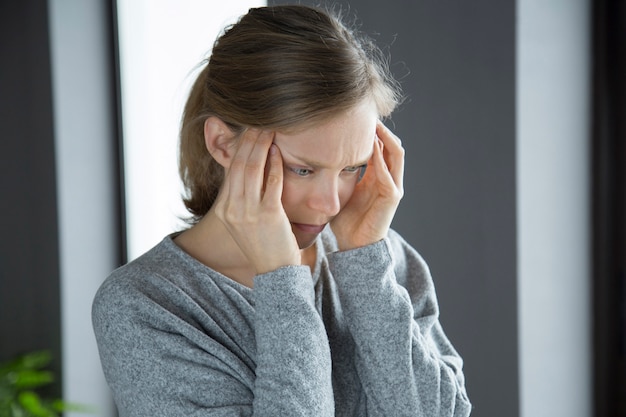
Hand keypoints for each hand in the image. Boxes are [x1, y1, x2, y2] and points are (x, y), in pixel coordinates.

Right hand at [212, 129, 300, 273]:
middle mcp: (233, 209)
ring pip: (253, 169)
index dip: (239, 148)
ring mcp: (249, 212)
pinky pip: (271, 182)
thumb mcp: (246, 221)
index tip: (248, 131)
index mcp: (226, 209)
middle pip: (240, 165)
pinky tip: (279, 151)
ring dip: (261, 146)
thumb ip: (245, 198)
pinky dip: (275, 164)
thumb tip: (252, 172)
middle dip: (249, 140)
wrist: (275, 271)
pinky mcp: (269, 214)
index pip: (231, 171)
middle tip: (259, 122)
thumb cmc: (265, 244)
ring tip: (269, 130)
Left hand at [330, 121, 404, 249]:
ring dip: (385, 136)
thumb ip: (335, 173)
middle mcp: (389, 178)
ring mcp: (393, 187)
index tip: (356, 115)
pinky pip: (389, 172)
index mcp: (377, 176)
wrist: (353, 246)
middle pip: (391, 144)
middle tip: (366, 112)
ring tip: (372, 123)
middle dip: (381, 127)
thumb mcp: (339, 190)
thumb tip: (314, 154)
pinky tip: (370, 145)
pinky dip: (381, 157)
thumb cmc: (345, 221)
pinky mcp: (392, 197)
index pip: (380, 145)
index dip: (371, 130)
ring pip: (396, 153)